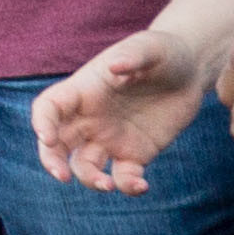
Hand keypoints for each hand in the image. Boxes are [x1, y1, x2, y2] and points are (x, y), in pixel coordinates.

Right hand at [28, 30, 208, 191]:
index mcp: (84, 90)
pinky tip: (142, 186)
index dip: (42, 122)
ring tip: (108, 186)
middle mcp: (90, 117)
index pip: (49, 107)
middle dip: (52, 161)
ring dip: (90, 180)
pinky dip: (128, 186)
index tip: (47, 137)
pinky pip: (124, 176)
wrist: (191, 71)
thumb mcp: (151, 48)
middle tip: (61, 176)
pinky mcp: (136, 153)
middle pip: (57, 143)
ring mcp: (111, 137)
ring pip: (86, 165)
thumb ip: (133, 56)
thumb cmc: (163, 53)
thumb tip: (114, 67)